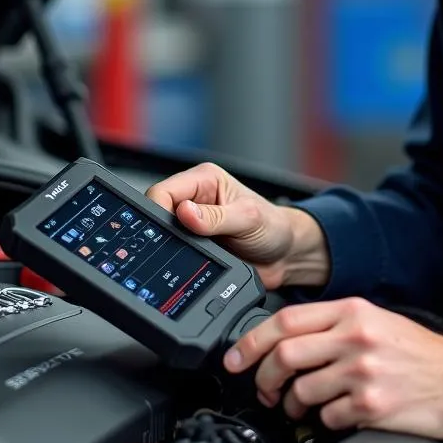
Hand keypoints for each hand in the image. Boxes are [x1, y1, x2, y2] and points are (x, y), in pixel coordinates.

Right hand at [145, 163, 329, 288]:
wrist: (285, 255)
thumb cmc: (273, 226)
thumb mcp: (248, 219)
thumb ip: (216, 217)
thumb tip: (185, 213)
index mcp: (205, 179)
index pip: (165, 190)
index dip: (159, 209)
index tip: (164, 230)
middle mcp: (195, 198)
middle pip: (158, 211)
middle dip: (163, 229)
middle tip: (178, 245)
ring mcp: (192, 223)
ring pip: (163, 233)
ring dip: (170, 245)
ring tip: (190, 253)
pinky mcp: (193, 244)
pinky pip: (173, 250)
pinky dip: (176, 258)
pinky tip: (188, 263)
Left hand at [224, 297, 442, 439]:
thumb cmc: (417, 352)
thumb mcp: (374, 319)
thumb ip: (332, 324)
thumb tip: (285, 338)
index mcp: (352, 311)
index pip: (286, 320)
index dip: (252, 340)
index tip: (236, 358)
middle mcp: (355, 337)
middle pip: (285, 355)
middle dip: (263, 378)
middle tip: (264, 389)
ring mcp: (362, 372)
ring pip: (302, 390)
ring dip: (292, 404)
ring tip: (298, 406)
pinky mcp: (371, 405)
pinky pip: (327, 417)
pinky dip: (322, 421)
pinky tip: (333, 415)